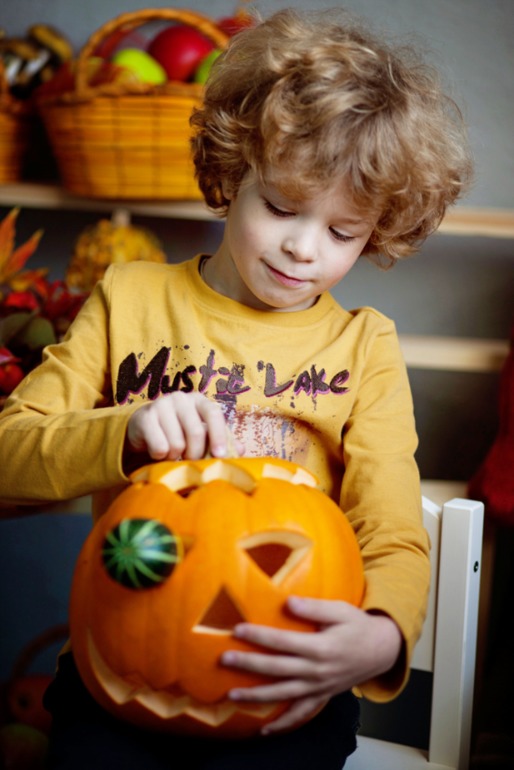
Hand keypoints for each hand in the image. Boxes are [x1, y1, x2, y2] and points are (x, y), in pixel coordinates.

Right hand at [125, 391, 231, 462]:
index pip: (213, 414)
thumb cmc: (178, 432)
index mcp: (199, 400)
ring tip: (171, 452)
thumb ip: (220, 440)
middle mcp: (181, 398)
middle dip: (195, 454)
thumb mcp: (201, 434)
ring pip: (177, 443)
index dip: (219, 435)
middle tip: (190, 460)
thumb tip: (240, 451)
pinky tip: (158, 451)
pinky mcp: (145, 417)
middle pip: (196, 432)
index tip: (220, 455)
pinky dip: (160, 456)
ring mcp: (161, 404)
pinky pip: (160, 447)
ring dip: (175, 456)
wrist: (143, 429)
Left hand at [221, 597, 401, 734]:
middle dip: (248, 664)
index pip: (283, 642)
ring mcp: (319, 687)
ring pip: (283, 694)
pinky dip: (283, 724)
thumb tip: (288, 602)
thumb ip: (313, 607)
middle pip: (277, 669)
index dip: (259, 636)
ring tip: (231, 695)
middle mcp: (317, 671)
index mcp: (320, 647)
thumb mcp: (340, 610)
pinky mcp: (322, 697)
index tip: (237, 630)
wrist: (381, 650)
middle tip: (224, 660)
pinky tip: (264, 730)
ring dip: (256, 696)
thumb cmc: (357, 625)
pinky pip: (301, 714)